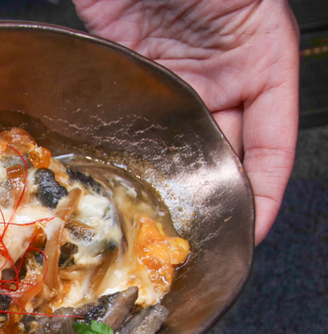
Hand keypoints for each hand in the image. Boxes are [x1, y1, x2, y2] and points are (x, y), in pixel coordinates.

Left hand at [73, 0, 299, 243]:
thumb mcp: (232, 4)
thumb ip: (238, 49)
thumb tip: (248, 123)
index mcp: (261, 56)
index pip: (275, 140)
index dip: (268, 190)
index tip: (253, 229)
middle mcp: (220, 74)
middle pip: (228, 148)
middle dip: (217, 192)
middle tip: (201, 237)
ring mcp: (177, 76)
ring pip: (184, 141)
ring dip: (176, 177)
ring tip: (165, 219)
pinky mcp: (137, 73)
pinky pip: (143, 122)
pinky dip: (140, 151)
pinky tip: (132, 178)